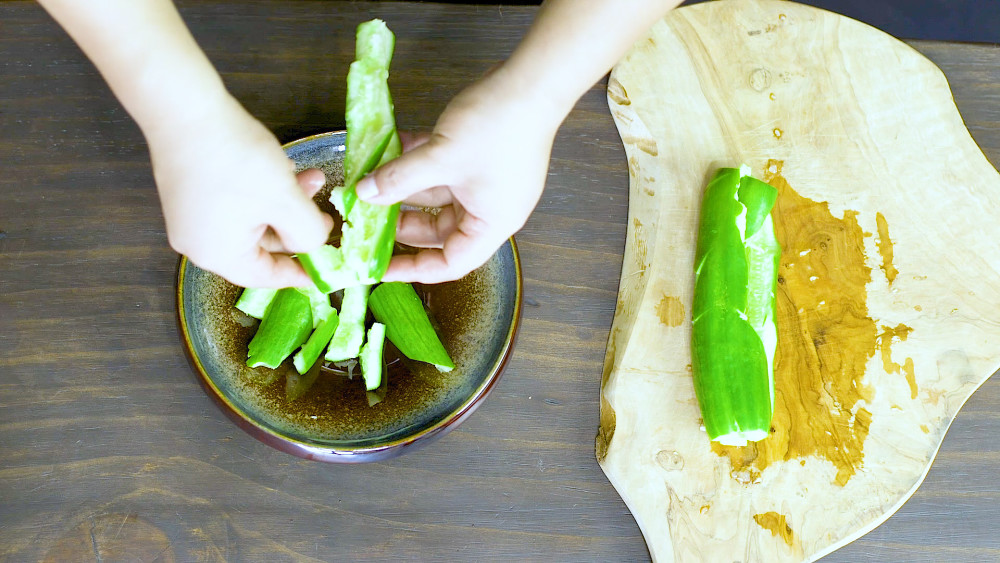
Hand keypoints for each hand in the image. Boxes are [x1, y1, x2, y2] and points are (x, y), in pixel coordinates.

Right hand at [148, 97, 332, 287]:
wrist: (186, 109)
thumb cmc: (237, 161)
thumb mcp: (286, 201)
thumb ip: (307, 233)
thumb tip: (313, 246)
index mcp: (218, 256)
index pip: (266, 277)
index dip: (299, 273)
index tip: (324, 270)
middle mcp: (199, 243)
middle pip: (261, 246)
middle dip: (297, 226)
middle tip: (324, 213)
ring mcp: (191, 216)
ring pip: (252, 219)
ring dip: (285, 202)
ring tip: (313, 179)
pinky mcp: (190, 191)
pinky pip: (235, 203)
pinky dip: (263, 192)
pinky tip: (283, 169)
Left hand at [356, 69, 565, 282]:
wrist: (532, 81)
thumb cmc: (499, 127)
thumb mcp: (440, 157)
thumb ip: (399, 178)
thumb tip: (365, 194)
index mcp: (491, 223)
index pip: (451, 262)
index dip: (414, 268)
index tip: (382, 268)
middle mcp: (490, 208)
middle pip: (439, 229)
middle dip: (402, 221)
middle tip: (367, 215)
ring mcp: (484, 182)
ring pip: (436, 195)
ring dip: (405, 187)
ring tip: (370, 180)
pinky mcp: (478, 156)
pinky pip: (441, 169)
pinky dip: (417, 163)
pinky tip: (389, 150)